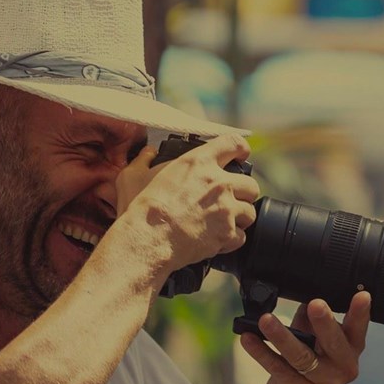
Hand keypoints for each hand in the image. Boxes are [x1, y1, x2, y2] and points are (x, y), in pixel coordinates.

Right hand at [115, 135, 258, 272]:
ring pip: (250, 212)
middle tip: (231, 200)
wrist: (149, 239)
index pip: (233, 143)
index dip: (240, 149)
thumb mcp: (133, 175)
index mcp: (199, 163)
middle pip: (250, 184)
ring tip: (224, 222)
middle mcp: (218, 183)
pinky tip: (218, 239)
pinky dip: (232, 240)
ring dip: (240, 217)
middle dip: (243, 193)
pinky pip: (241, 236)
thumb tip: (148, 153)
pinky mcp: (227, 233)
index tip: (242, 155)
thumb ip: (144, 160)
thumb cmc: (141, 209)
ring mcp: (226, 209)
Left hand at [240, 292, 370, 383]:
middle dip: (324, 322)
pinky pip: (278, 368)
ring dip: (281, 336)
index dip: (361, 313)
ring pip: (301, 356)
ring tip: (266, 320)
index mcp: (351, 349)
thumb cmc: (307, 363)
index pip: (358, 329)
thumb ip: (311, 318)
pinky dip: (261, 352)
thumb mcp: (313, 337)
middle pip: (333, 343)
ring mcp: (324, 383)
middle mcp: (344, 367)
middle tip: (316, 304)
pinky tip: (248, 338)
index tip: (363, 295)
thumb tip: (304, 293)